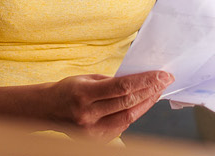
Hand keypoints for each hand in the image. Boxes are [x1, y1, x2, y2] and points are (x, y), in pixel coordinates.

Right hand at [45, 70, 172, 142]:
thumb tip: (140, 80)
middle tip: (165, 81)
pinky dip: (134, 114)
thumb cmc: (68, 90)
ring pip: (128, 117)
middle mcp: (87, 114)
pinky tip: (142, 104)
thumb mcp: (87, 79)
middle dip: (151, 90)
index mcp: (83, 94)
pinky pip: (121, 126)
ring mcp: (91, 131)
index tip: (162, 75)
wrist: (48, 110)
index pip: (122, 87)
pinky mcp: (96, 139)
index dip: (146, 81)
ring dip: (146, 103)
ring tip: (157, 91)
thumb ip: (112, 81)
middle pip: (128, 103)